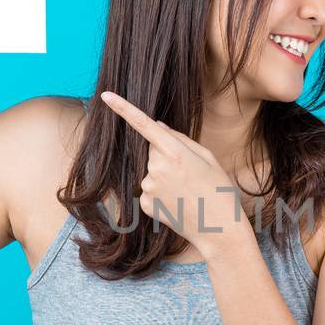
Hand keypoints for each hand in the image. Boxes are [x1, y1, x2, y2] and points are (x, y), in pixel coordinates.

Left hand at [98, 90, 243, 254]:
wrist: (219, 228)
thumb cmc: (218, 190)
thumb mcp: (207, 157)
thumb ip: (180, 138)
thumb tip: (157, 126)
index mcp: (174, 152)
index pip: (143, 124)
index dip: (122, 108)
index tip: (105, 96)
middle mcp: (156, 168)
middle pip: (152, 151)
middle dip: (165, 156)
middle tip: (188, 173)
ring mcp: (148, 187)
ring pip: (150, 171)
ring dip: (163, 176)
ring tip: (185, 191)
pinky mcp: (144, 204)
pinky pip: (148, 189)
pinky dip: (160, 193)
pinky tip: (177, 202)